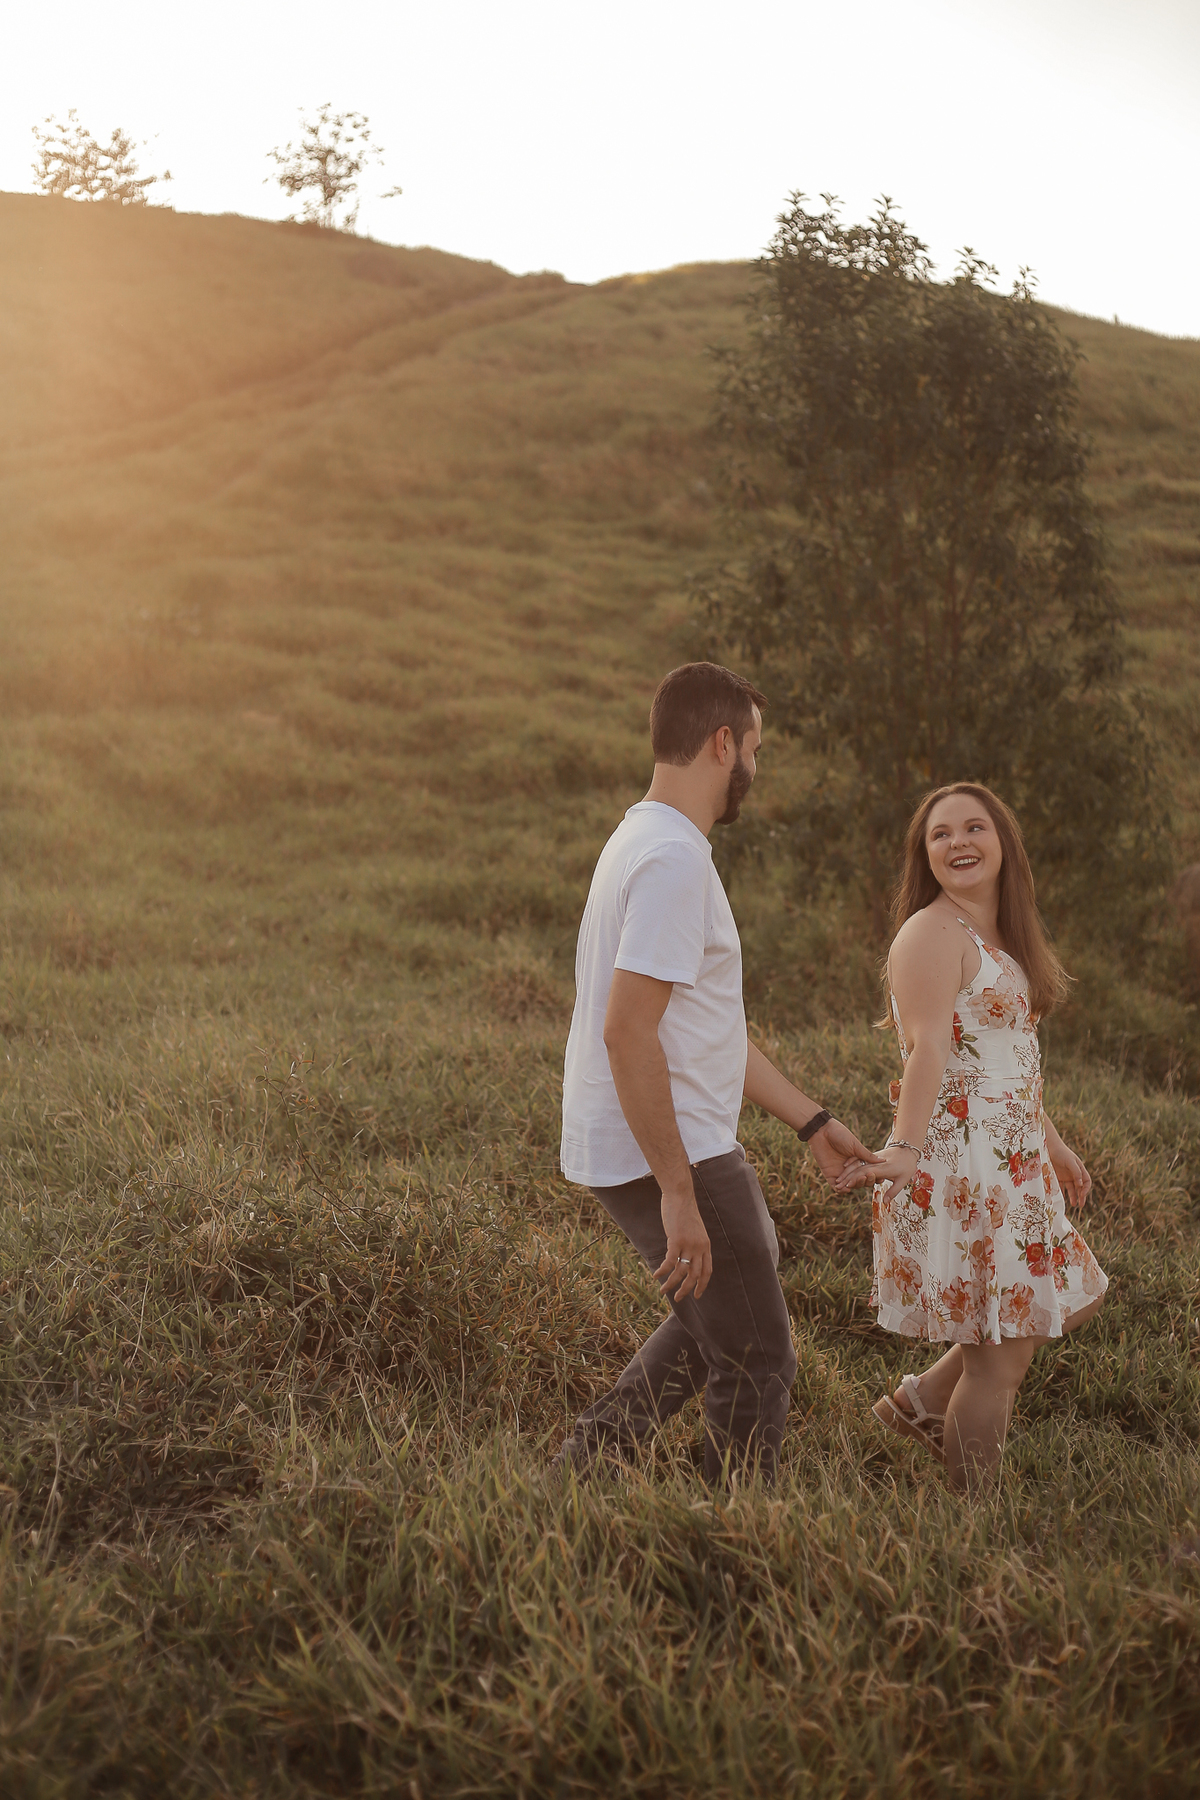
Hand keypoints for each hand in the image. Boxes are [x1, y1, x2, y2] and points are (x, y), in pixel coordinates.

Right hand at [654, 1184, 711, 1300]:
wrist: (680, 1195)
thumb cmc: (684, 1211)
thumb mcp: (694, 1229)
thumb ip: (693, 1243)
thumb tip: (684, 1256)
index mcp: (705, 1245)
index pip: (707, 1271)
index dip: (702, 1285)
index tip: (697, 1295)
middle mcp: (699, 1247)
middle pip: (695, 1275)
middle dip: (686, 1289)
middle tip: (678, 1298)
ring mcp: (689, 1244)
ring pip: (681, 1271)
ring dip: (671, 1283)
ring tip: (663, 1290)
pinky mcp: (676, 1240)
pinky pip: (670, 1262)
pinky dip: (663, 1271)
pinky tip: (656, 1274)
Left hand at [807, 1118, 883, 1184]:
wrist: (821, 1131)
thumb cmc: (840, 1134)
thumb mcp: (855, 1145)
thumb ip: (867, 1156)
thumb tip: (884, 1161)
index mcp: (858, 1161)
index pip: (868, 1173)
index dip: (874, 1176)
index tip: (880, 1178)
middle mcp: (850, 1168)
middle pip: (860, 1181)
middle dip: (865, 1181)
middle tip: (867, 1177)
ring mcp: (840, 1172)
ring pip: (849, 1185)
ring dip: (853, 1186)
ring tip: (857, 1182)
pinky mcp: (829, 1175)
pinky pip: (836, 1187)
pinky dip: (841, 1190)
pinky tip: (846, 1188)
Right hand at [836, 1143, 918, 1204]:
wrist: (908, 1148)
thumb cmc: (907, 1166)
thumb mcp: (903, 1180)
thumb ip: (893, 1191)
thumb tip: (884, 1202)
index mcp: (882, 1169)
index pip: (864, 1174)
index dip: (854, 1180)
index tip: (846, 1186)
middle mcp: (875, 1163)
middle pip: (857, 1170)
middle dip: (847, 1177)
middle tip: (838, 1185)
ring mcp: (872, 1159)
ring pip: (856, 1164)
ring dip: (847, 1171)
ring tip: (838, 1178)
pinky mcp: (871, 1156)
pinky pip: (859, 1159)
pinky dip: (851, 1163)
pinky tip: (844, 1166)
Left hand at [1050, 1142, 1091, 1207]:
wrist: (1049, 1147)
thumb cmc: (1061, 1153)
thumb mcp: (1070, 1161)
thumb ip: (1076, 1172)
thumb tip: (1081, 1184)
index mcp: (1080, 1170)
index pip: (1086, 1181)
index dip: (1086, 1189)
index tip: (1082, 1194)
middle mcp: (1074, 1174)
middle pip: (1080, 1187)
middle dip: (1081, 1196)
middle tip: (1081, 1205)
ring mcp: (1065, 1176)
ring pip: (1071, 1189)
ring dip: (1072, 1197)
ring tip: (1073, 1204)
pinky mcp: (1057, 1177)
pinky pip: (1060, 1187)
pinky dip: (1061, 1193)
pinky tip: (1060, 1199)